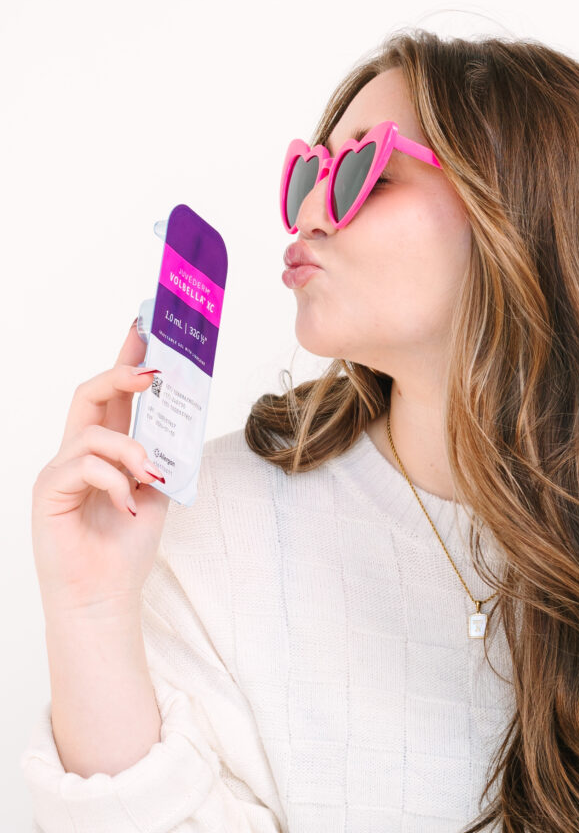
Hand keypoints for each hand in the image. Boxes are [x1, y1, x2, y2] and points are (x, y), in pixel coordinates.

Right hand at [31, 321, 171, 618]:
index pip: (113, 395)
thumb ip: (163, 458)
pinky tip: (130, 506)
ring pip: (93, 431)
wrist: (104, 597)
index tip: (144, 328)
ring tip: (152, 476)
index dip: (127, 359)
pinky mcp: (48, 491)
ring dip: (132, 450)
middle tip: (152, 372)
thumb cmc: (125, 548)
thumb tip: (182, 424)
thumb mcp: (157, 493)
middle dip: (122, 373)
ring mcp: (60, 470)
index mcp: (104, 450)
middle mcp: (78, 452)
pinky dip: (116, 481)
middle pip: (90, 394)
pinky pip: (85, 466)